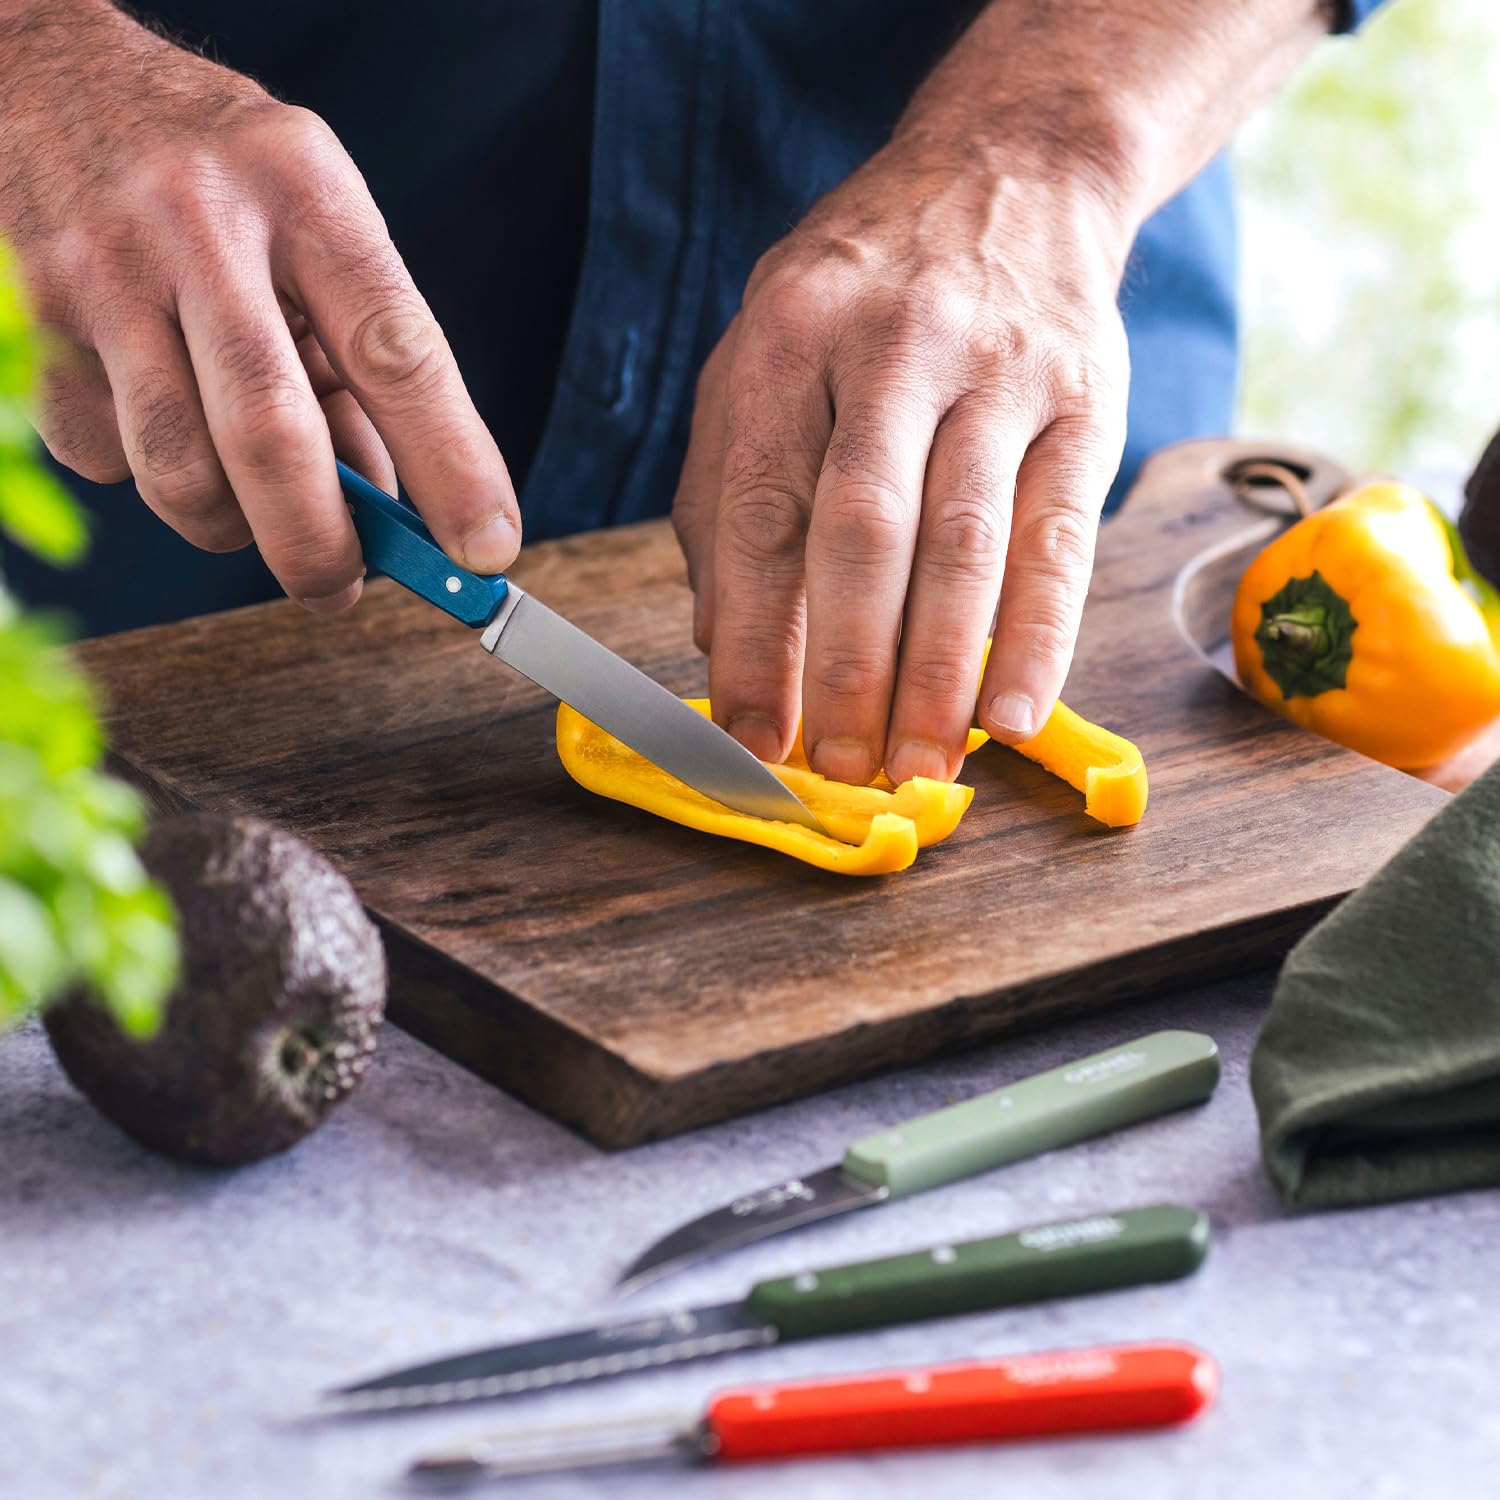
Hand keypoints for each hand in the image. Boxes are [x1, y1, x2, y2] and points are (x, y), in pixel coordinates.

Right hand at [0, 5, 517, 609]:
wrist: (46, 78)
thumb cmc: (220, 175)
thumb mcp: (316, 224)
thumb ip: (361, 357)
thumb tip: (390, 504)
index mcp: (305, 192)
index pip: (397, 353)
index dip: (451, 466)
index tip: (486, 548)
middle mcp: (200, 226)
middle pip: (272, 437)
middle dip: (321, 545)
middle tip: (342, 586)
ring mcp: (105, 272)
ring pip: (180, 471)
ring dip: (232, 525)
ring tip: (254, 499)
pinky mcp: (35, 323)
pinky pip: (106, 459)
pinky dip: (151, 476)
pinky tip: (167, 417)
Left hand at [672, 139, 1130, 784]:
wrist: (1011, 174)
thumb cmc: (865, 292)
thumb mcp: (765, 351)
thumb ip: (729, 489)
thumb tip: (720, 639)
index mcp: (790, 339)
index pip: (762, 513)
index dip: (753, 638)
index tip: (747, 735)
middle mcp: (894, 348)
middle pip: (864, 534)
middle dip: (848, 668)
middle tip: (840, 767)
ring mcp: (999, 372)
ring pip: (964, 545)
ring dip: (938, 674)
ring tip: (917, 767)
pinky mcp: (1084, 402)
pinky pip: (1059, 540)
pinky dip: (1038, 640)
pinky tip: (1013, 718)